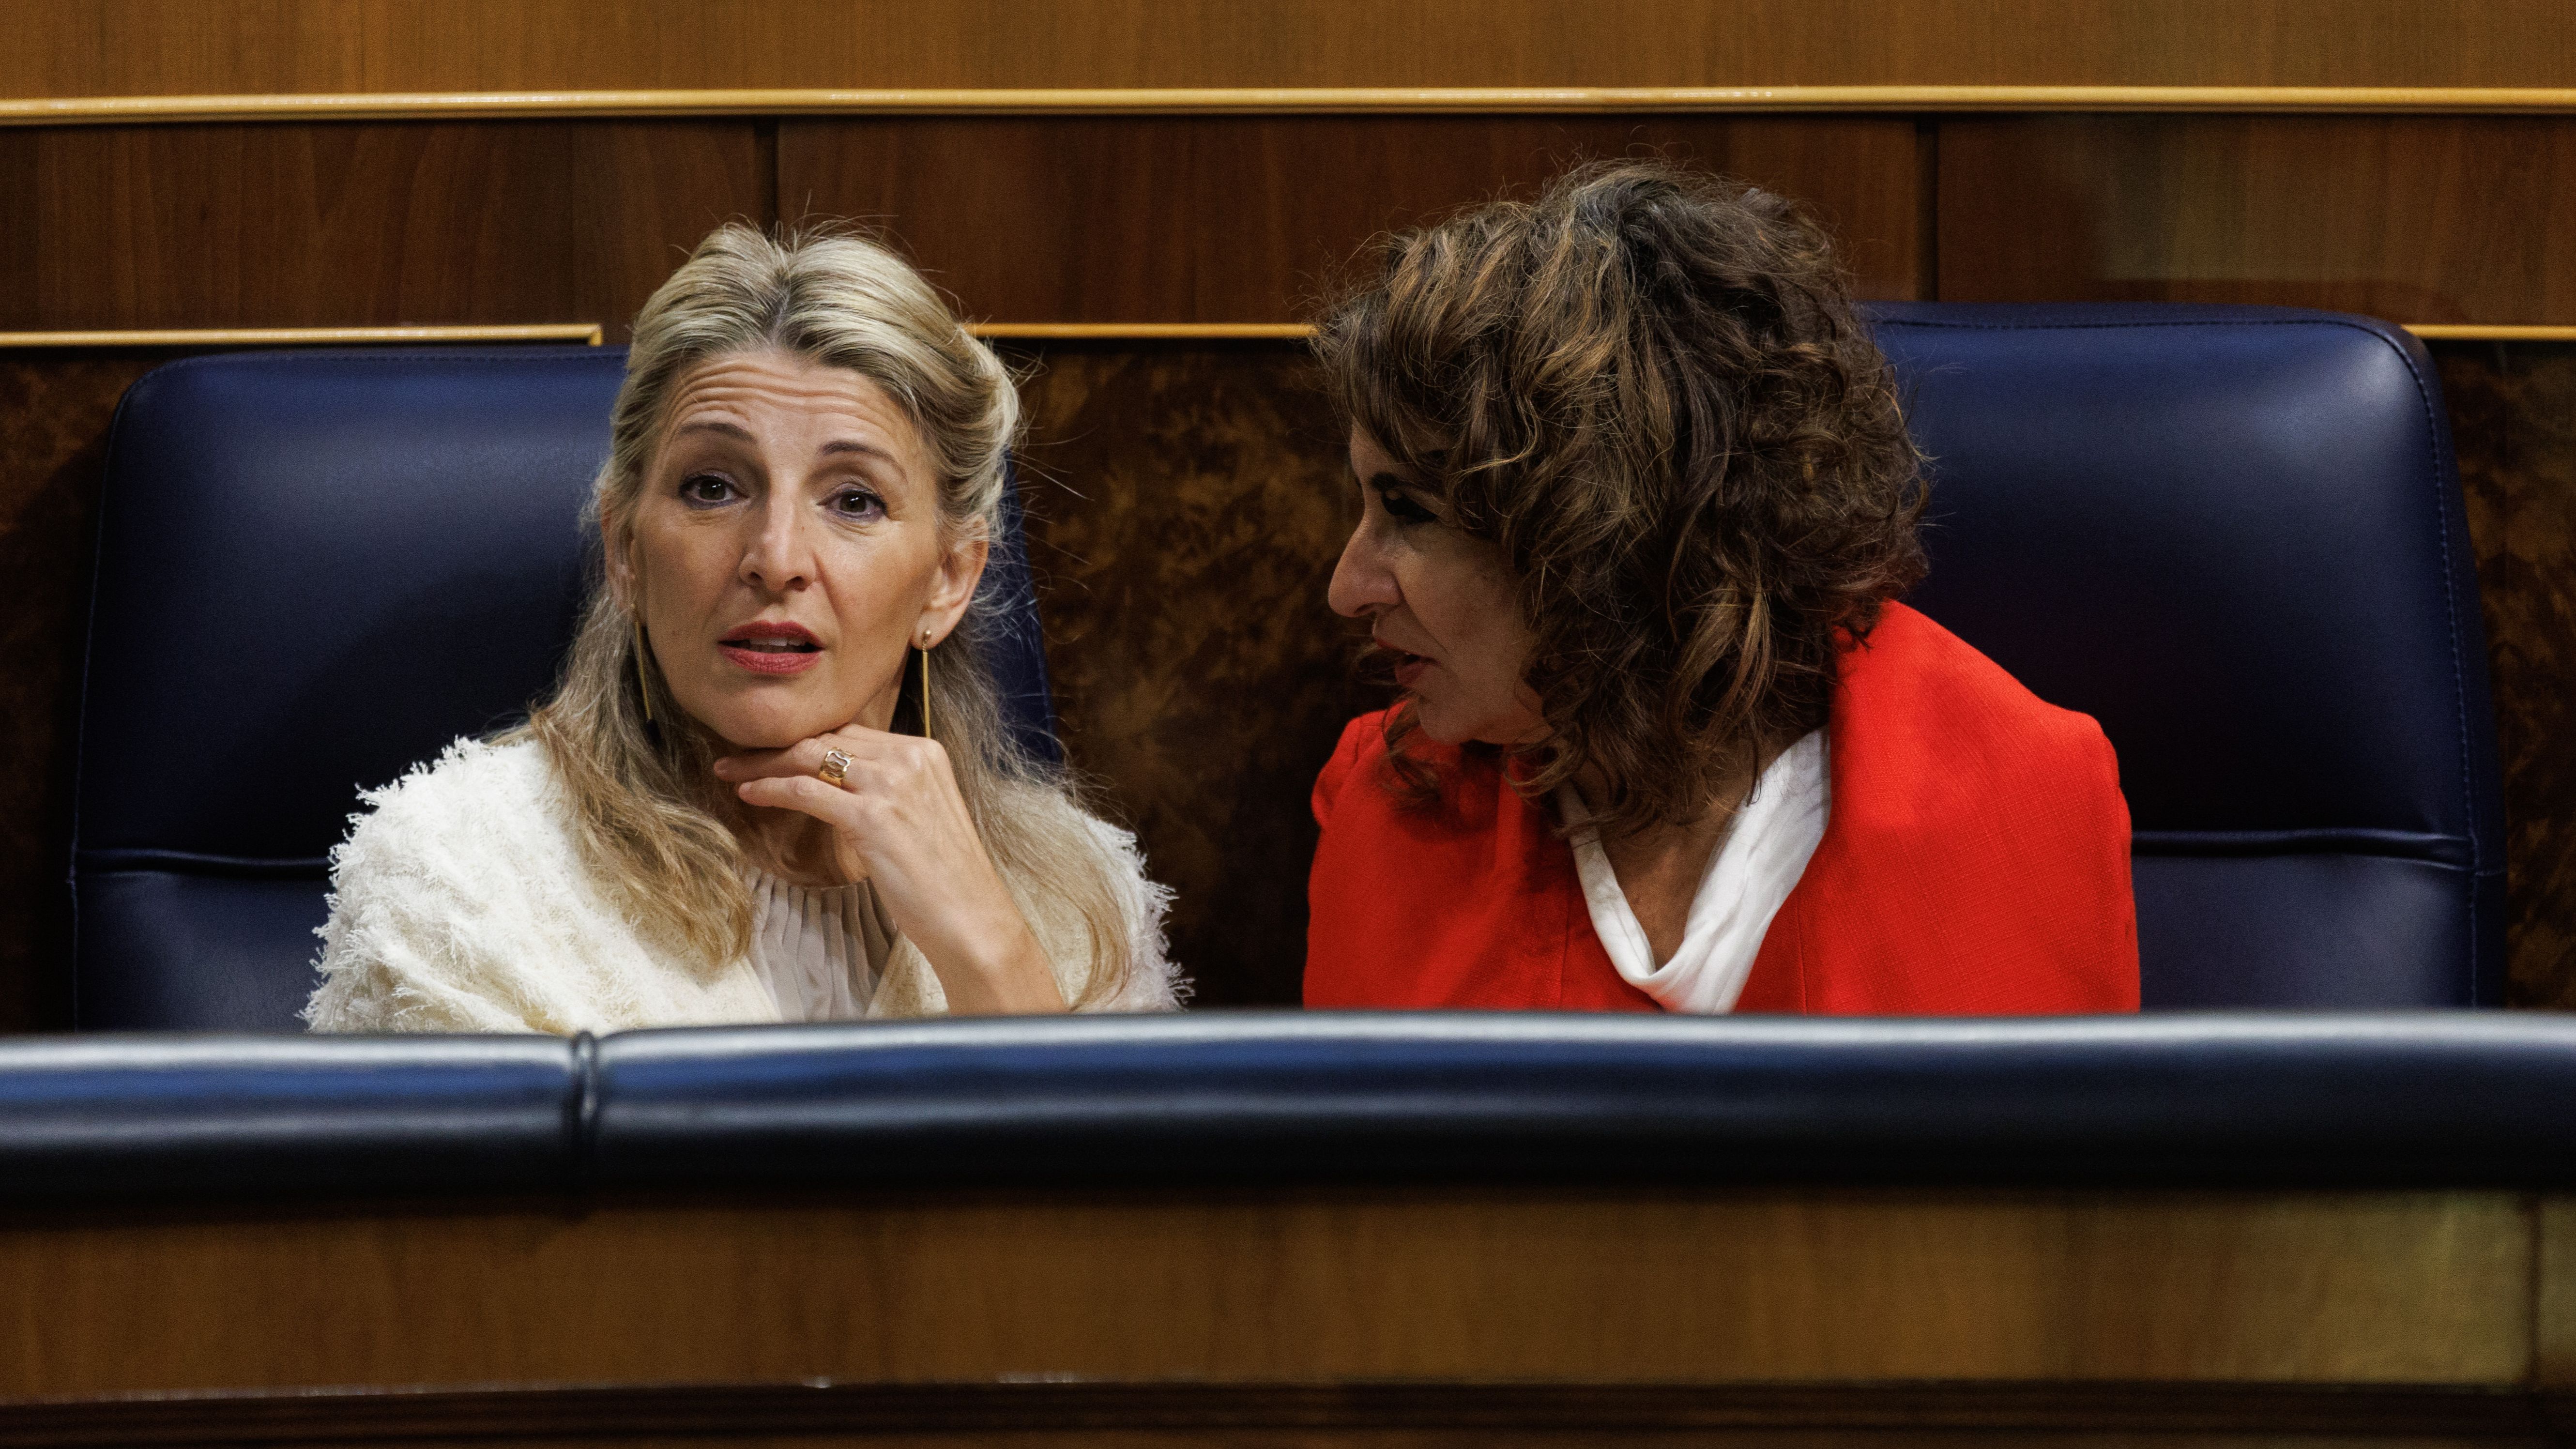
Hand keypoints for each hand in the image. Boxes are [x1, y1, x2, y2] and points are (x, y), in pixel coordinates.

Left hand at [714, 729, 1067, 1014]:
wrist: (972, 918)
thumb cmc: (946, 879)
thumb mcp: (923, 814)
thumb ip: (889, 790)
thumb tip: (840, 785)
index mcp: (925, 752)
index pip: (851, 732)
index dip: (806, 739)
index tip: (773, 749)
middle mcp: (910, 759)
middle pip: (826, 738)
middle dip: (776, 746)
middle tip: (738, 757)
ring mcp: (892, 785)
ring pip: (809, 758)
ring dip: (763, 764)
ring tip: (730, 772)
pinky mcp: (873, 816)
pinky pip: (806, 791)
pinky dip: (772, 789)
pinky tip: (750, 794)